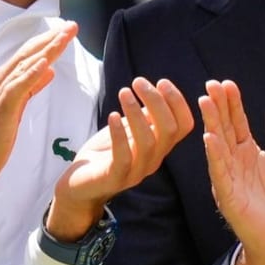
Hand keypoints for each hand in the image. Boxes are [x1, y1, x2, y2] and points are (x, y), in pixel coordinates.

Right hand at [0, 22, 77, 215]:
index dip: (47, 43)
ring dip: (45, 51)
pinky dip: (30, 75)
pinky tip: (45, 64)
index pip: (27, 57)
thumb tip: (49, 70)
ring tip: (63, 36)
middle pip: (27, 56)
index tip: (67, 31)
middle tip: (72, 25)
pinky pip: (15, 91)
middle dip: (50, 39)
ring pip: (23, 68)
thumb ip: (29, 89)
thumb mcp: (13, 111)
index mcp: (1, 85)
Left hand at [46, 77, 193, 240]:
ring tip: (124, 92)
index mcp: (160, 147)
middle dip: (157, 101)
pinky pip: (123, 158)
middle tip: (138, 82)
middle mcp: (154, 159)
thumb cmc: (106, 152)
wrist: (80, 184)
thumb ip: (145, 116)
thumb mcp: (128, 129)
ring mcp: (136, 171)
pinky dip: (119, 134)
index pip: (183, 125)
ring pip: (148, 142)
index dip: (178, 102)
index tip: (161, 81)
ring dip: (136, 113)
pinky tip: (113, 115)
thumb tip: (159, 91)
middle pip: (169, 130)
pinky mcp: (115, 178)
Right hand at [199, 80, 264, 264]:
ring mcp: (229, 178)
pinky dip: (215, 155)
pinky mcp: (228, 196)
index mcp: (247, 152)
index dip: (232, 104)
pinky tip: (210, 139)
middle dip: (218, 107)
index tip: (227, 84)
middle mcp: (234, 161)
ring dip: (211, 124)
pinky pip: (220, 172)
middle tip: (211, 85)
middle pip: (224, 129)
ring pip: (217, 146)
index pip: (236, 122)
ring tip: (206, 102)